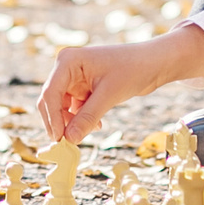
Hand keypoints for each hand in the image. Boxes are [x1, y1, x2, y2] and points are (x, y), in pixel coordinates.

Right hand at [35, 26, 203, 142]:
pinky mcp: (82, 87)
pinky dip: (81, 118)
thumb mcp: (109, 95)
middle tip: (68, 143)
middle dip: (60, 122)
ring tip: (92, 130)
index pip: (51, 93)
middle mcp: (66, 68)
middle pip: (51, 100)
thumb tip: (69, 139)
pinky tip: (97, 125)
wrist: (152, 63)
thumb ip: (87, 117)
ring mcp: (73, 78)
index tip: (59, 139)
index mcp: (68, 61)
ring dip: (72, 122)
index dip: (53, 118)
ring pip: (61, 107)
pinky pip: (73, 108)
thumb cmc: (132, 70)